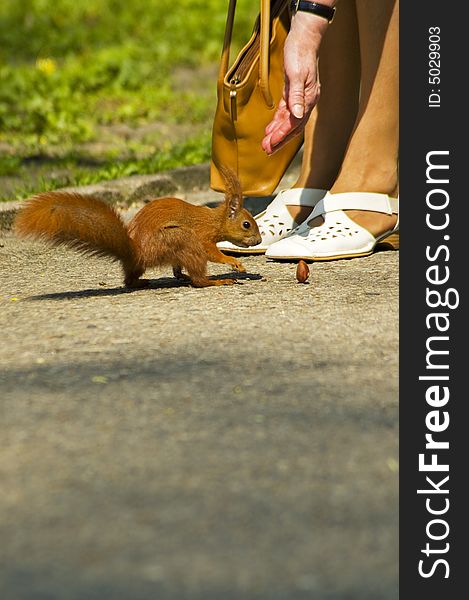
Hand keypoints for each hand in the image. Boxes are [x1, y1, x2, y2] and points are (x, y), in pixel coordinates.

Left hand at [262, 13, 327, 154]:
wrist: (303, 38)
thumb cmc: (299, 53)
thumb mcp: (297, 74)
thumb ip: (297, 96)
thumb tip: (298, 115)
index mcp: (309, 99)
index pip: (295, 123)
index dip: (282, 135)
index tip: (271, 144)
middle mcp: (306, 102)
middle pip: (293, 127)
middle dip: (280, 140)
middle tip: (266, 151)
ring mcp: (300, 99)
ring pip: (289, 122)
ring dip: (277, 134)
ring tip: (266, 145)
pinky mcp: (293, 94)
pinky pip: (285, 113)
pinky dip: (277, 123)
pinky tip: (269, 130)